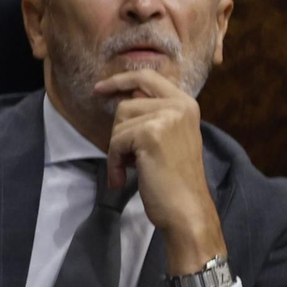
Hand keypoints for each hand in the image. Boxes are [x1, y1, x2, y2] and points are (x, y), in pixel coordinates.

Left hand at [94, 68, 226, 274]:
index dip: (120, 80)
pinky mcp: (151, 134)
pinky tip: (123, 177)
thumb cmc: (174, 179)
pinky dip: (114, 161)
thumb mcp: (169, 137)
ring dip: (117, 148)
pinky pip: (116, 140)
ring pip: (119, 122)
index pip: (146, 76)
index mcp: (185, 104)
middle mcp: (179, 105)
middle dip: (120, 131)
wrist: (187, 210)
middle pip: (126, 103)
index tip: (100, 89)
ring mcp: (166, 117)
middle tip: (129, 157)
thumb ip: (153, 113)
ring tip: (131, 168)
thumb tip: (126, 92)